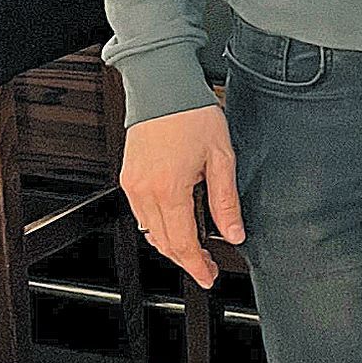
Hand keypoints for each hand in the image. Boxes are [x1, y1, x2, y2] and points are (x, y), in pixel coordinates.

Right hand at [121, 103, 243, 288]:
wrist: (163, 86)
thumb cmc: (191, 114)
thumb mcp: (221, 158)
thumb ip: (226, 201)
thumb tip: (234, 233)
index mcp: (169, 189)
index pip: (182, 243)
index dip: (197, 266)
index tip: (208, 276)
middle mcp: (145, 190)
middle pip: (163, 243)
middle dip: (186, 260)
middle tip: (207, 267)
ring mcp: (133, 184)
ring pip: (149, 231)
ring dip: (171, 245)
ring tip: (194, 249)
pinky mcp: (128, 176)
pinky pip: (141, 214)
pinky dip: (157, 226)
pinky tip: (175, 224)